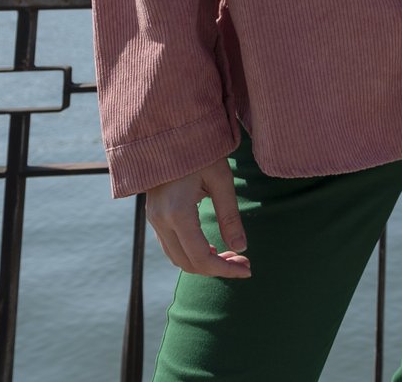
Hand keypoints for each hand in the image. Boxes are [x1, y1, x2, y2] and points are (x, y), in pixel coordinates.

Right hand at [145, 156, 249, 278]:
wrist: (168, 131)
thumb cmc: (200, 150)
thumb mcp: (221, 179)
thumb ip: (230, 216)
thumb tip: (242, 248)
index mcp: (177, 212)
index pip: (201, 257)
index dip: (225, 269)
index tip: (248, 270)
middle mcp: (160, 220)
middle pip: (187, 263)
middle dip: (217, 269)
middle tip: (244, 263)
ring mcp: (153, 219)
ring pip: (177, 258)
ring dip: (204, 263)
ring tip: (232, 257)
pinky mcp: (153, 216)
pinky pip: (171, 246)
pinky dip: (191, 253)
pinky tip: (212, 248)